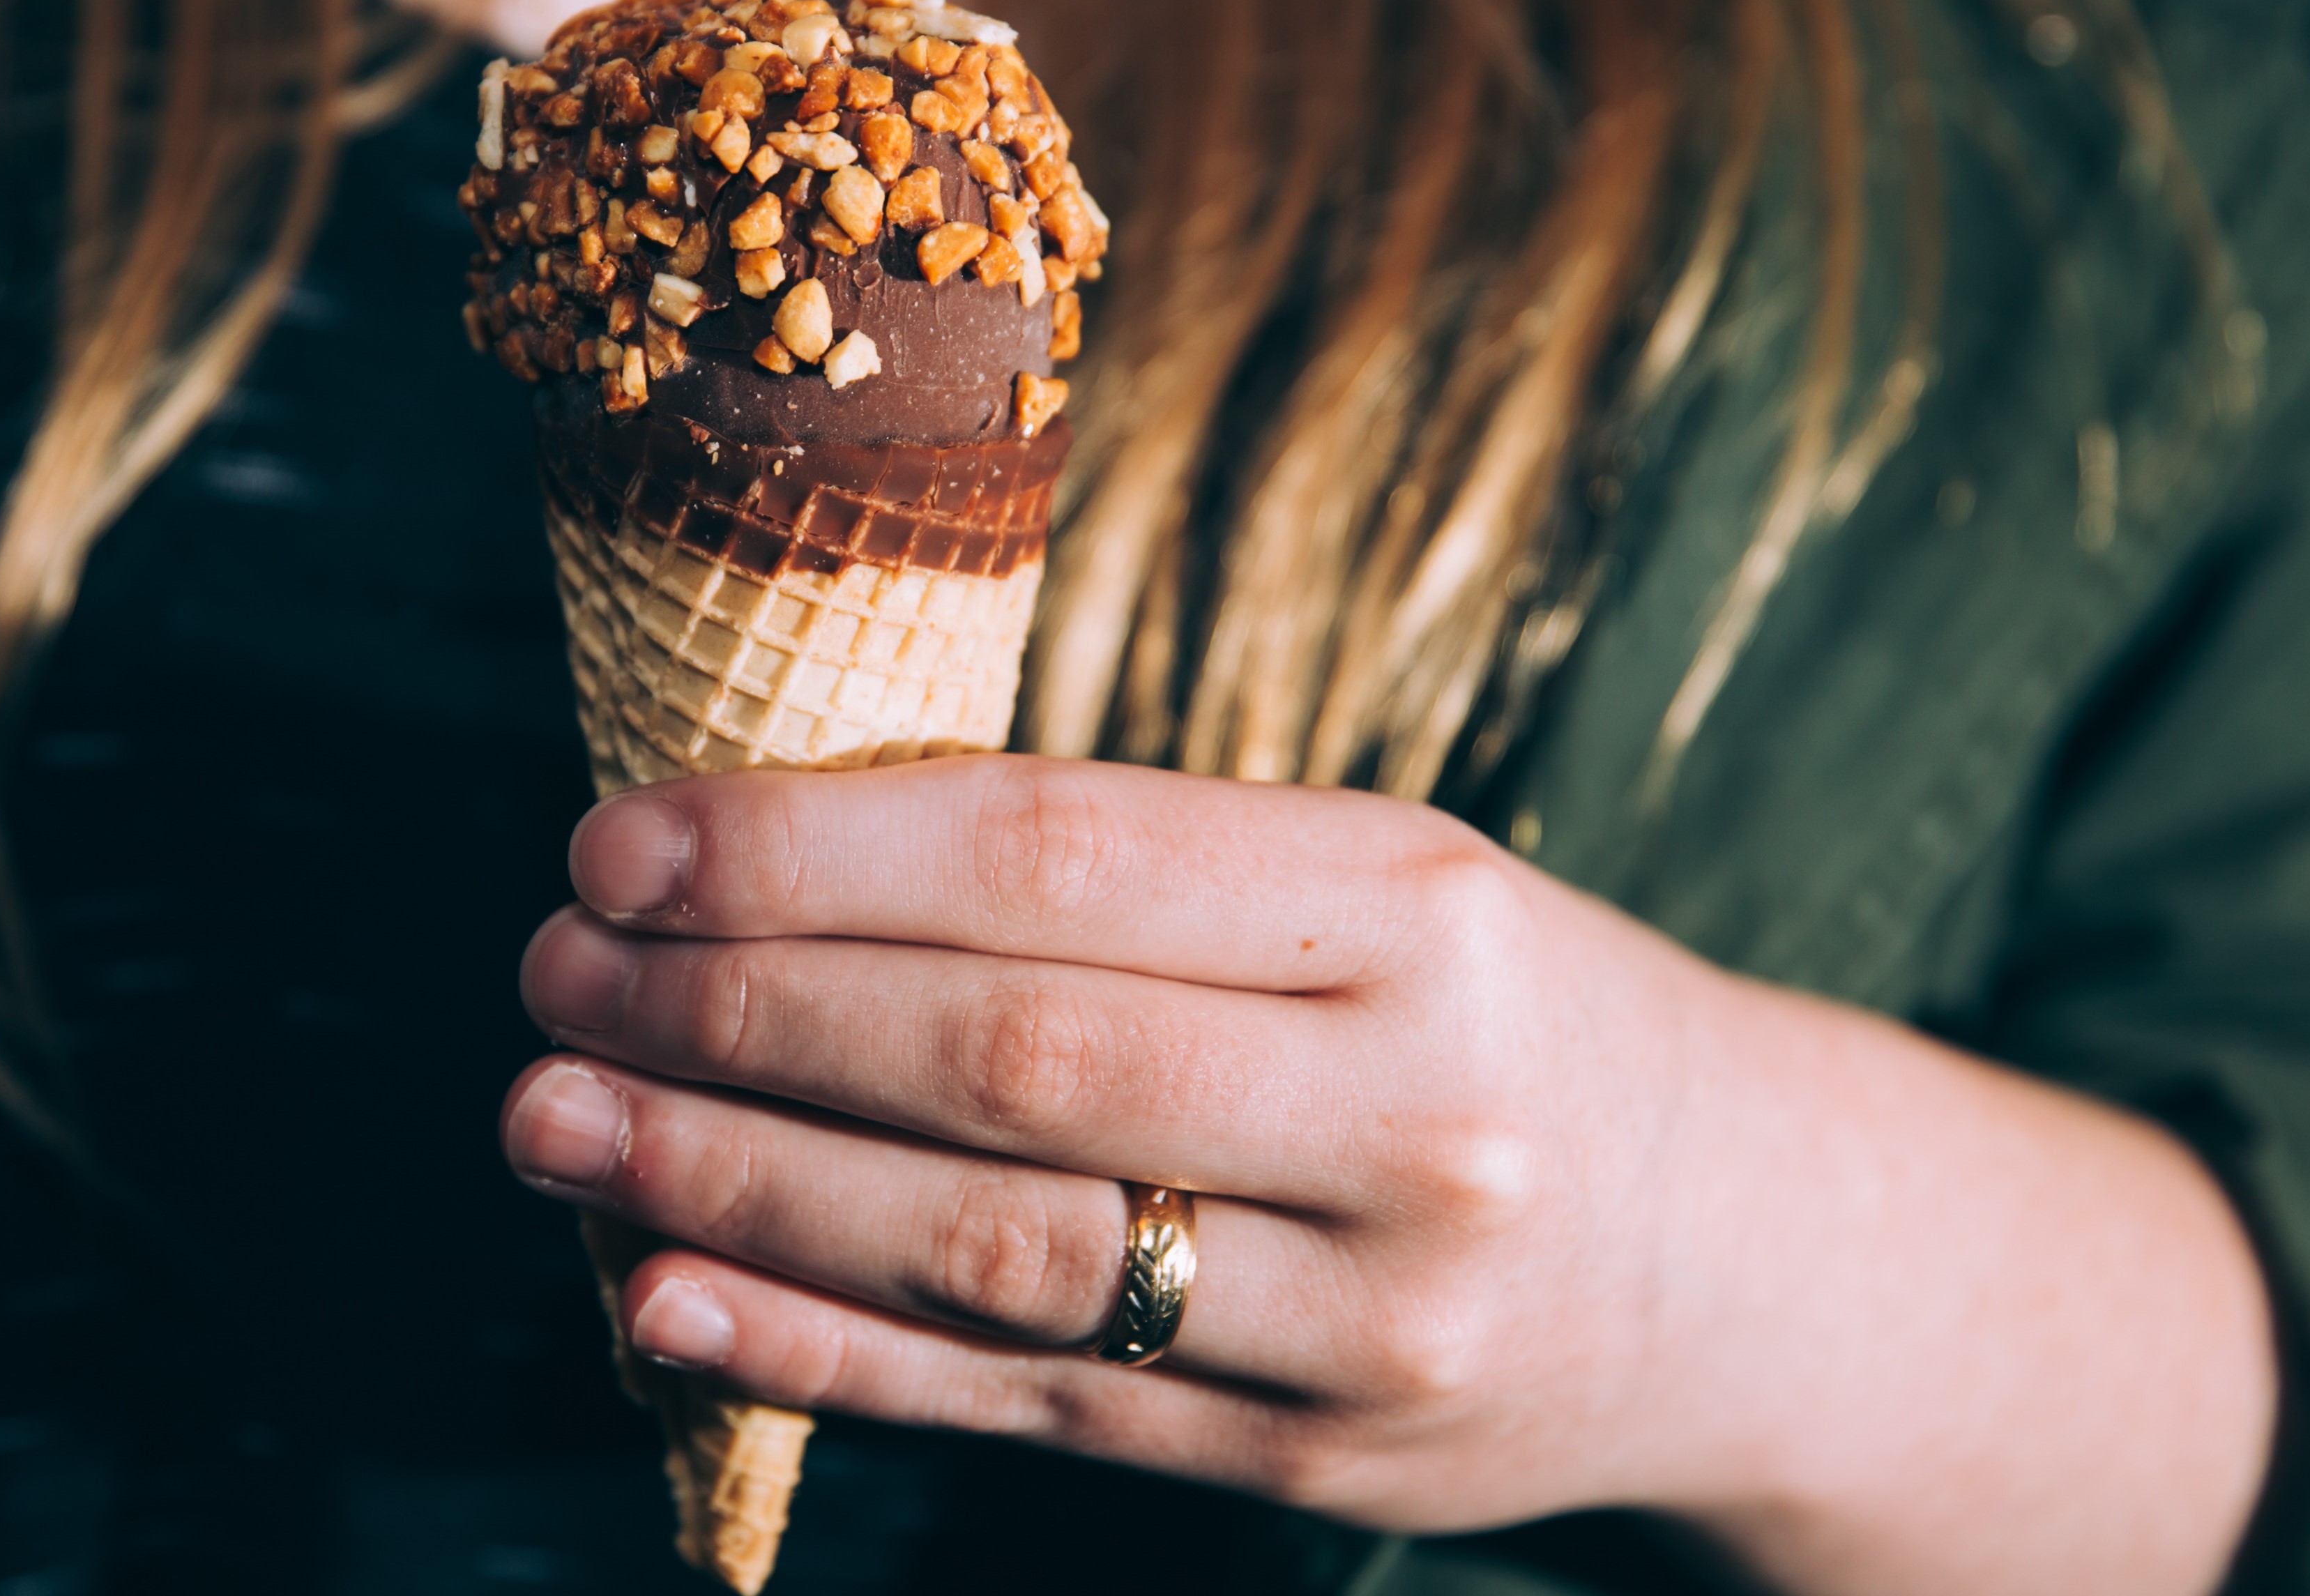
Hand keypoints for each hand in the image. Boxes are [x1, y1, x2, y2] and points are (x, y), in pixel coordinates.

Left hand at [499, 756, 2275, 1595]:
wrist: (1761, 1266)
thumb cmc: (1502, 1024)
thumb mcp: (1381, 887)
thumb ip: (1125, 879)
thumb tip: (771, 867)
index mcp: (1419, 906)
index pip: (1055, 854)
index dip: (805, 850)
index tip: (619, 840)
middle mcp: (1410, 1112)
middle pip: (1002, 1057)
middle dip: (733, 1015)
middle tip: (548, 977)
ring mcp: (1373, 1316)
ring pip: (990, 1246)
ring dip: (734, 1186)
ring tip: (553, 1125)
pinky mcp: (1319, 1469)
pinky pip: (1026, 1401)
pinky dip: (824, 1351)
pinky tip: (663, 1295)